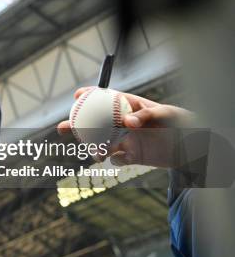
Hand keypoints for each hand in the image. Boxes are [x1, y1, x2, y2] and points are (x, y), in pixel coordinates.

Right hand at [57, 87, 195, 166]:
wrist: (193, 149)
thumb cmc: (180, 123)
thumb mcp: (165, 114)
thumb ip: (144, 115)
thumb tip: (126, 122)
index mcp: (129, 107)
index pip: (105, 98)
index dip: (89, 96)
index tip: (77, 95)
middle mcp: (123, 123)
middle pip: (94, 123)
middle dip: (75, 125)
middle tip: (62, 128)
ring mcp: (126, 140)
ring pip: (100, 143)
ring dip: (94, 148)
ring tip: (97, 153)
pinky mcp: (131, 156)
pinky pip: (116, 159)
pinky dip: (115, 160)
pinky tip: (125, 158)